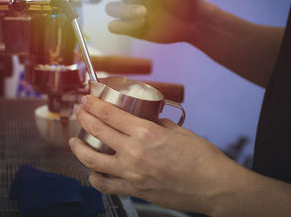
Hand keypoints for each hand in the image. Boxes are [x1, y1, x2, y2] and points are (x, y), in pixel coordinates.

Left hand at [70, 95, 235, 214]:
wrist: (215, 188)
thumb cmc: (203, 160)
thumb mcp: (181, 132)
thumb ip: (159, 125)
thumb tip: (149, 122)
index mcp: (147, 133)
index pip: (110, 114)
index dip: (94, 104)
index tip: (87, 99)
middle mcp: (134, 153)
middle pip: (97, 131)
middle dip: (83, 118)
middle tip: (80, 112)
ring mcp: (132, 174)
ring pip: (93, 160)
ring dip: (79, 148)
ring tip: (76, 141)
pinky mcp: (135, 191)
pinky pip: (106, 186)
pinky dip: (95, 178)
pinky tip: (92, 172)